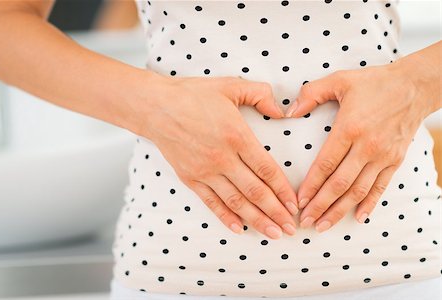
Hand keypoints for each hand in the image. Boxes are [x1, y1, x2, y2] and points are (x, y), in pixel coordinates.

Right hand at [141, 75, 298, 238]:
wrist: (155, 107)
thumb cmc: (192, 95)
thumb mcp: (230, 86)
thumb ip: (260, 95)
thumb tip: (281, 110)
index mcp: (237, 136)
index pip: (267, 169)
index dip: (283, 190)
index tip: (295, 204)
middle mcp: (223, 158)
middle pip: (255, 191)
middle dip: (276, 212)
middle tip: (291, 228)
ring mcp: (205, 171)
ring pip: (236, 201)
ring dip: (256, 220)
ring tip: (273, 233)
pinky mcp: (190, 178)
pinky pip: (211, 202)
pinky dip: (225, 217)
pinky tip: (239, 228)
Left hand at [285, 63, 433, 232]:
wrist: (414, 85)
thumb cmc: (374, 82)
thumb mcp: (339, 80)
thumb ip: (311, 94)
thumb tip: (289, 112)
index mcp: (349, 128)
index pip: (325, 164)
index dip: (311, 185)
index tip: (299, 201)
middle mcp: (367, 146)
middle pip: (340, 184)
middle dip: (321, 206)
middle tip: (305, 222)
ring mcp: (383, 156)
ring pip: (359, 190)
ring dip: (340, 210)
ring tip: (324, 225)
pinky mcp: (395, 160)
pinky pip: (381, 187)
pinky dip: (369, 204)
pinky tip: (358, 217)